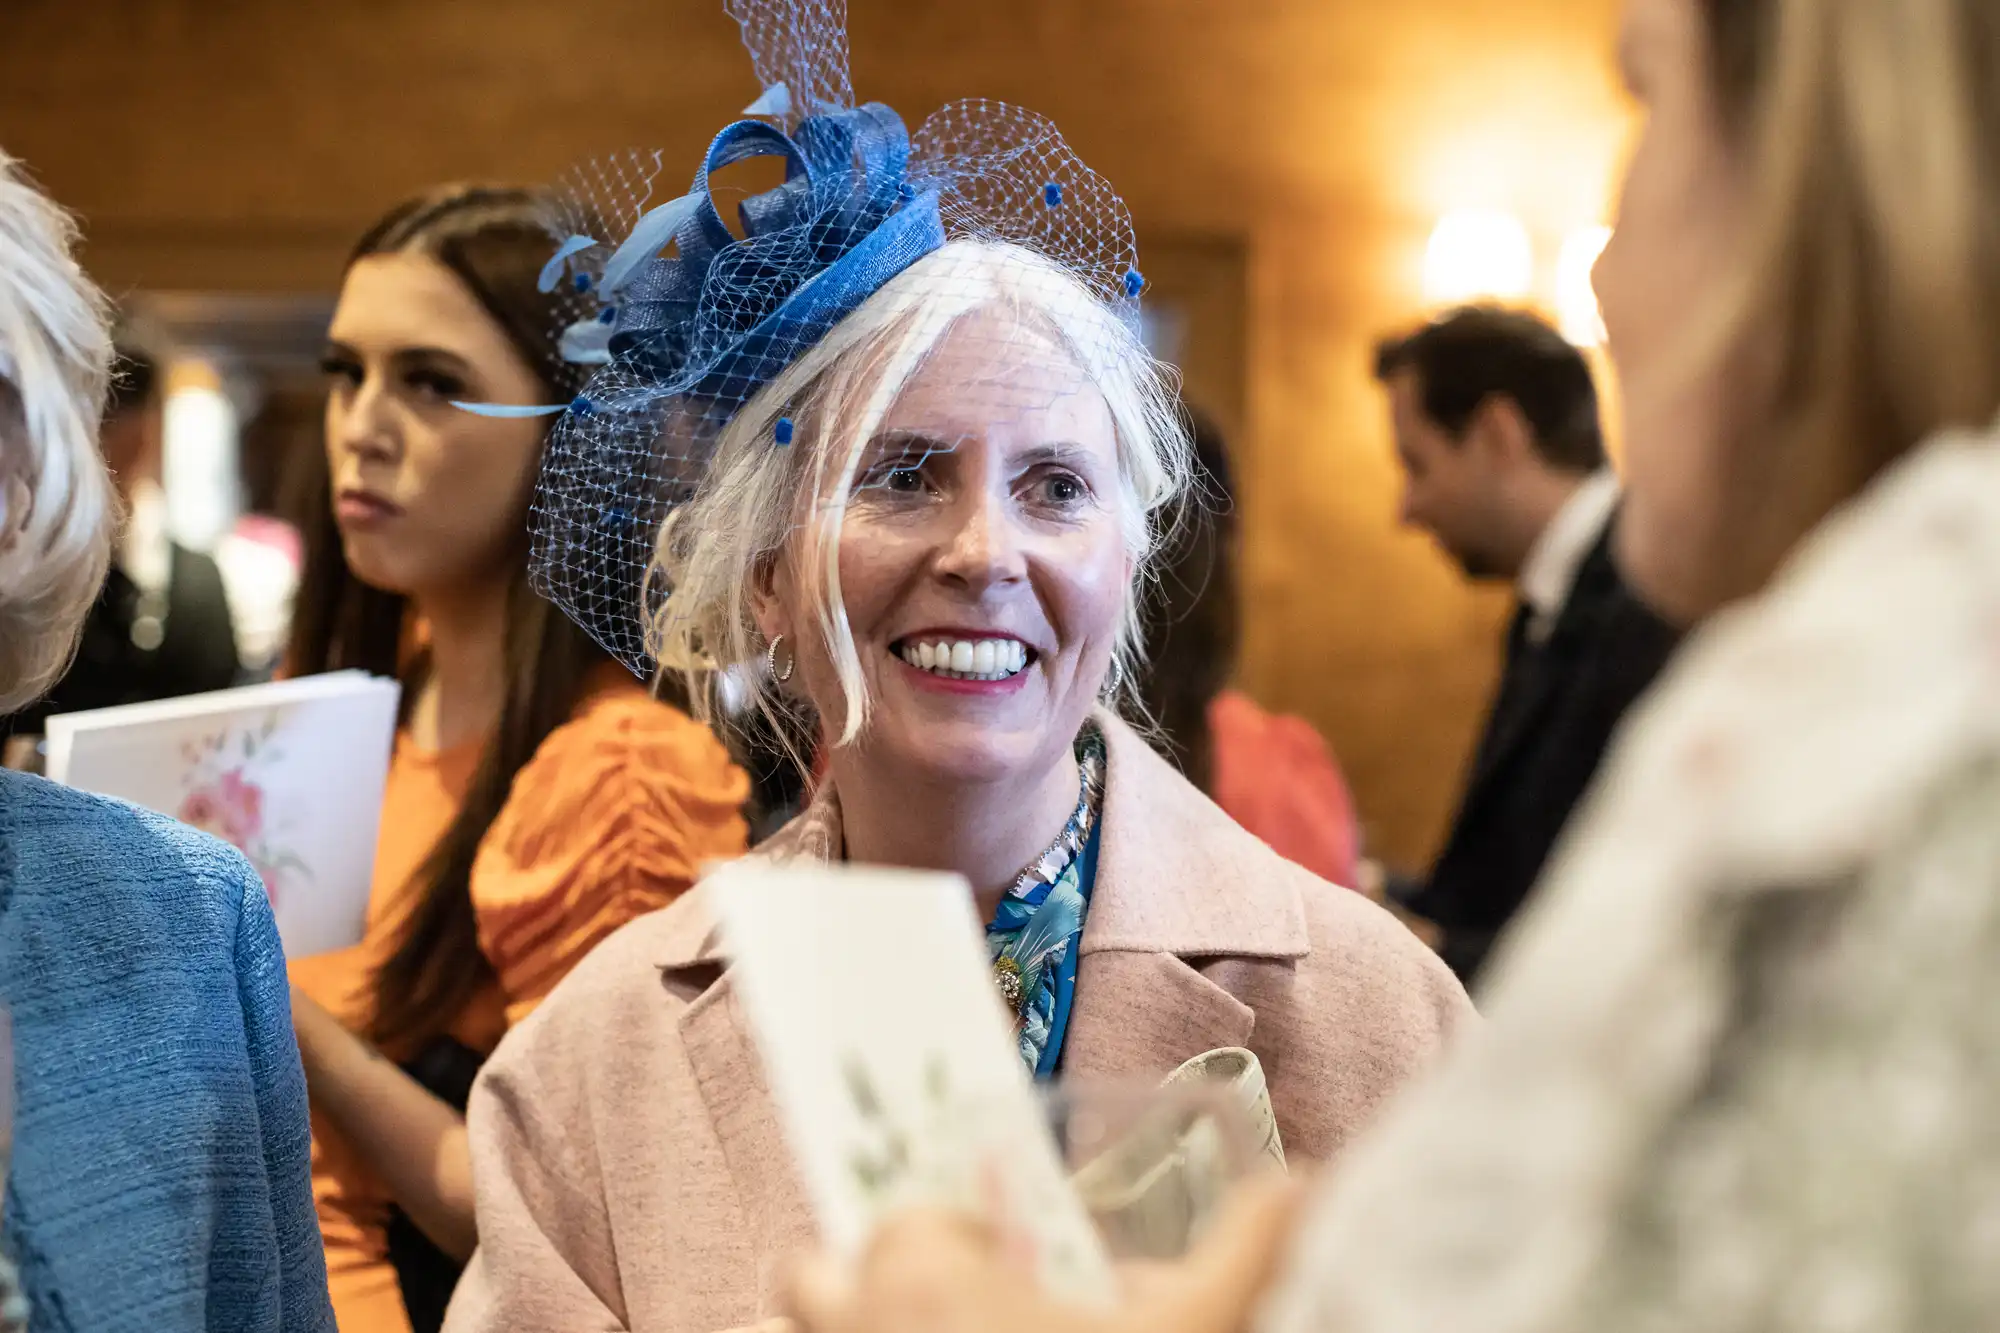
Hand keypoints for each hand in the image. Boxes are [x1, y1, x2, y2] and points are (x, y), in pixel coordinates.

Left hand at [785, 1175, 1304, 1332]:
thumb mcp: (1204, 1326)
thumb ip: (1254, 1242)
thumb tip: (1301, 1183)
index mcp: (929, 1279)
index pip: (907, 1222)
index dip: (953, 1240)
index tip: (998, 1273)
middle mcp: (857, 1328)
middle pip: (810, 1276)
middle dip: (858, 1286)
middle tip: (938, 1318)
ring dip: (820, 1331)